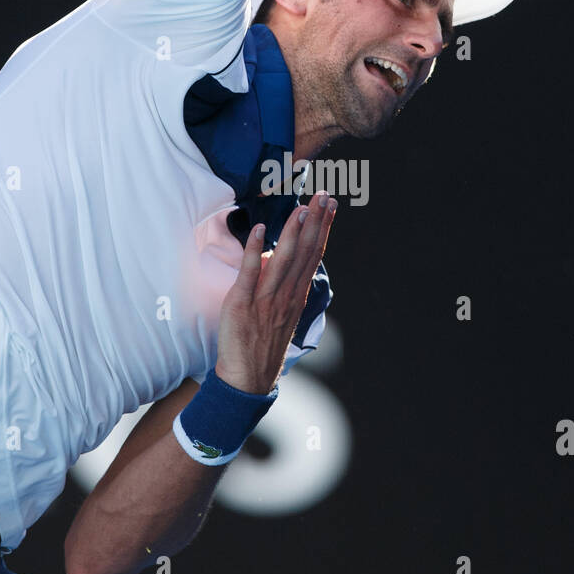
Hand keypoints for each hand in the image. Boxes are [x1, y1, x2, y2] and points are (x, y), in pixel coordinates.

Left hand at [214, 193, 336, 394]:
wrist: (247, 377)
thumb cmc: (263, 344)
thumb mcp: (281, 312)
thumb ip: (281, 284)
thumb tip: (273, 256)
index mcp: (297, 294)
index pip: (314, 254)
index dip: (322, 228)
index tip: (330, 206)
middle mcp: (286, 294)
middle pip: (305, 252)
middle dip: (315, 222)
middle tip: (324, 196)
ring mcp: (266, 299)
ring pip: (284, 259)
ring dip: (294, 232)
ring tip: (302, 207)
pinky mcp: (243, 303)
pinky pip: (250, 273)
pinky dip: (256, 250)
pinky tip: (262, 230)